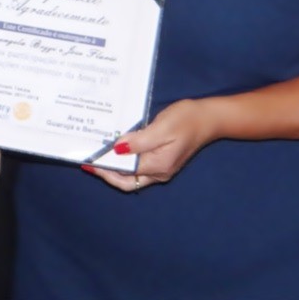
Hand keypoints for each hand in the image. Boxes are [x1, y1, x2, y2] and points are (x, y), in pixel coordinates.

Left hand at [83, 98, 215, 191]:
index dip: (105, 168)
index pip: (124, 173)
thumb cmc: (187, 119)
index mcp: (158, 166)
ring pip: (132, 176)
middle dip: (107, 174)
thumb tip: (117, 149)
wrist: (209, 118)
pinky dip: (126, 161)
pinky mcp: (163, 160)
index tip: (89, 161)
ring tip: (99, 156)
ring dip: (115, 168)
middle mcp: (159, 172)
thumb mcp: (162, 127)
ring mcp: (162, 168)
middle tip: (89, 163)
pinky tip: (118, 149)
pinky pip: (139, 166)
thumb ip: (139, 141)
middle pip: (127, 181)